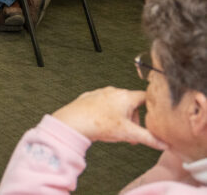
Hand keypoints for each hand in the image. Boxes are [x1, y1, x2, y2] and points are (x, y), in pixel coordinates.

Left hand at [52, 87, 166, 148]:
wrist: (72, 122)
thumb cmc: (98, 124)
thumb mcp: (128, 133)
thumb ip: (149, 138)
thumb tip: (164, 144)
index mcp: (126, 96)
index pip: (146, 97)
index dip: (153, 106)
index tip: (156, 114)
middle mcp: (113, 91)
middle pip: (132, 104)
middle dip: (135, 120)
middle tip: (131, 134)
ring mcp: (100, 93)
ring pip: (118, 105)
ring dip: (122, 119)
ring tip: (117, 132)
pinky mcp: (90, 98)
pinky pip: (104, 105)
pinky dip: (108, 115)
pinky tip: (104, 125)